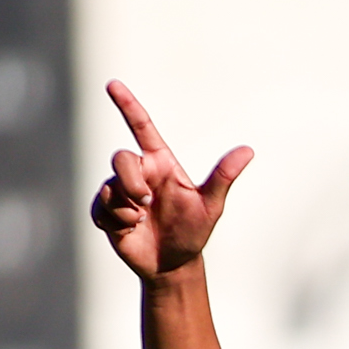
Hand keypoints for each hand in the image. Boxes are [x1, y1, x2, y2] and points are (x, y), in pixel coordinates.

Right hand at [89, 80, 252, 279]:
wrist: (173, 264)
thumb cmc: (193, 231)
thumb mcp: (211, 205)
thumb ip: (223, 176)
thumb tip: (248, 150)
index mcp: (160, 163)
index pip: (142, 127)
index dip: (127, 105)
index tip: (112, 84)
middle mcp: (139, 172)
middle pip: (120, 157)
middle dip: (131, 182)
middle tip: (147, 203)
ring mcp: (120, 190)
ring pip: (109, 186)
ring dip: (127, 208)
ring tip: (142, 221)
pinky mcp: (106, 210)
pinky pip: (100, 207)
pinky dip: (116, 221)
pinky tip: (129, 230)